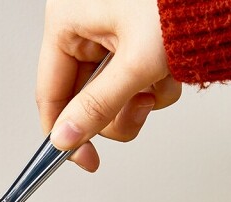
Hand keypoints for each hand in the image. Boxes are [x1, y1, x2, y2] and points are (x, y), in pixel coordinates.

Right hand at [36, 0, 181, 170]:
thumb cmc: (180, 0)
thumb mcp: (136, 62)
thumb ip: (98, 106)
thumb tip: (66, 139)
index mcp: (66, 21)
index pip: (50, 94)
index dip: (65, 134)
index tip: (85, 158)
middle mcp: (82, 25)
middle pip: (84, 98)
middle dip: (118, 109)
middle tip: (140, 105)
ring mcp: (107, 30)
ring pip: (111, 92)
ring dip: (141, 97)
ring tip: (162, 76)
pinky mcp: (131, 36)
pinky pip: (131, 78)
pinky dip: (154, 82)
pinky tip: (169, 67)